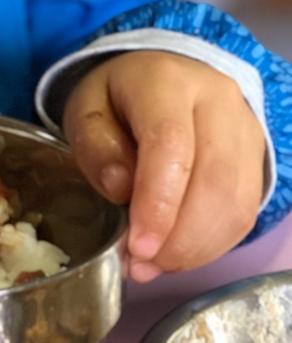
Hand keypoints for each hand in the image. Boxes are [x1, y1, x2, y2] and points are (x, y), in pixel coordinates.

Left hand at [63, 51, 265, 282]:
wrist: (163, 77)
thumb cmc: (118, 99)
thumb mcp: (86, 111)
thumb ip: (95, 147)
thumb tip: (121, 190)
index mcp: (166, 80)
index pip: (171, 144)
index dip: (158, 203)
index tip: (137, 246)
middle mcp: (217, 99)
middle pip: (213, 179)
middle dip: (178, 238)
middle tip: (140, 265)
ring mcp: (245, 128)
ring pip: (236, 202)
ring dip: (195, 248)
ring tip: (154, 265)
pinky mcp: (257, 157)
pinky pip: (245, 212)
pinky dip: (212, 244)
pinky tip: (178, 254)